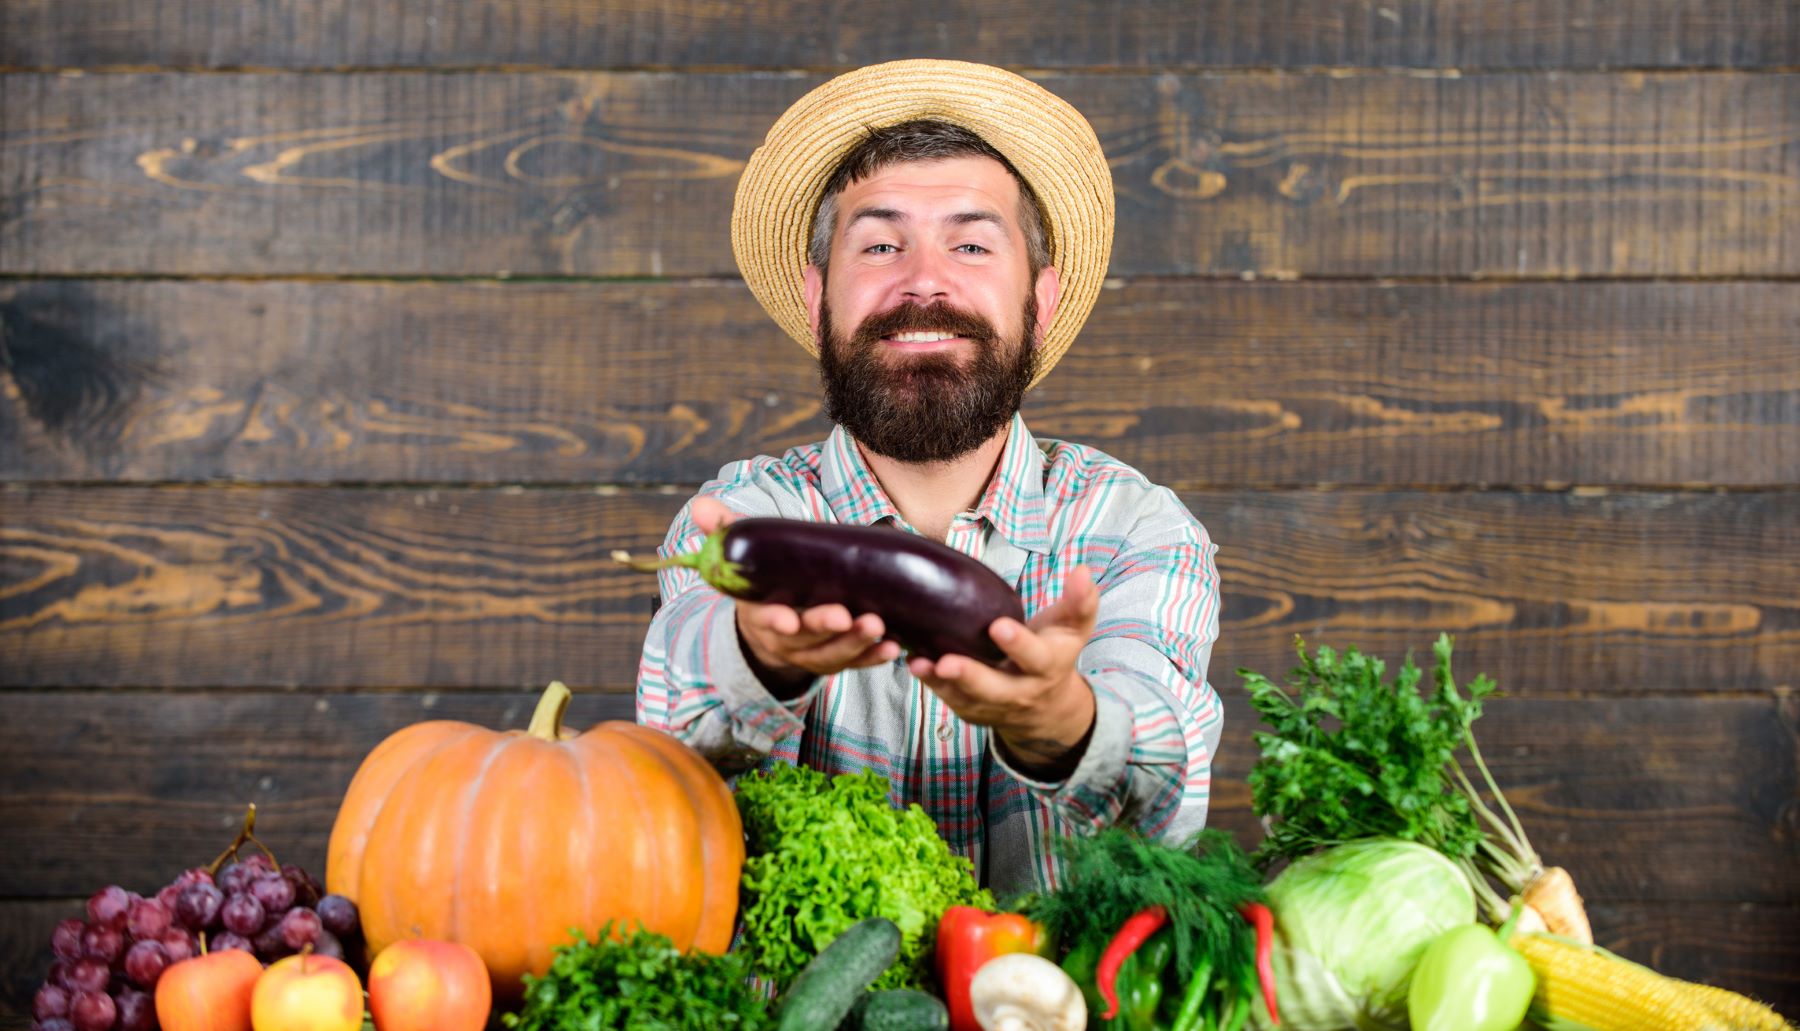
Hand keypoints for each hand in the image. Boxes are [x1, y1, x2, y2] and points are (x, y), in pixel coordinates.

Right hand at [690, 498, 900, 689]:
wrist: (775, 622)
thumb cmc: (766, 580)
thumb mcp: (746, 557)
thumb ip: (727, 532)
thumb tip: (700, 506)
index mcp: (759, 611)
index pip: (764, 618)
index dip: (775, 620)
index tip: (788, 620)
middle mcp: (783, 638)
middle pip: (804, 639)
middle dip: (825, 629)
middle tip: (848, 617)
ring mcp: (810, 653)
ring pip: (831, 655)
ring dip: (856, 644)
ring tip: (879, 627)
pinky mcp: (835, 659)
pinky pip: (854, 663)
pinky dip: (873, 658)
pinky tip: (893, 648)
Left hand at [908, 565, 1100, 776]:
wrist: (1048, 707)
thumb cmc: (1055, 652)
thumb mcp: (1073, 629)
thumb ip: (1079, 601)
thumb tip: (1083, 570)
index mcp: (1047, 666)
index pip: (1035, 657)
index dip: (1018, 644)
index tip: (998, 626)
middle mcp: (1020, 690)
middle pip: (995, 688)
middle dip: (971, 676)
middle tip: (947, 661)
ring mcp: (993, 705)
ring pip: (966, 697)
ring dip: (940, 682)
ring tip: (918, 663)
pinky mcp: (972, 710)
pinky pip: (950, 699)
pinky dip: (930, 684)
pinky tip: (913, 662)